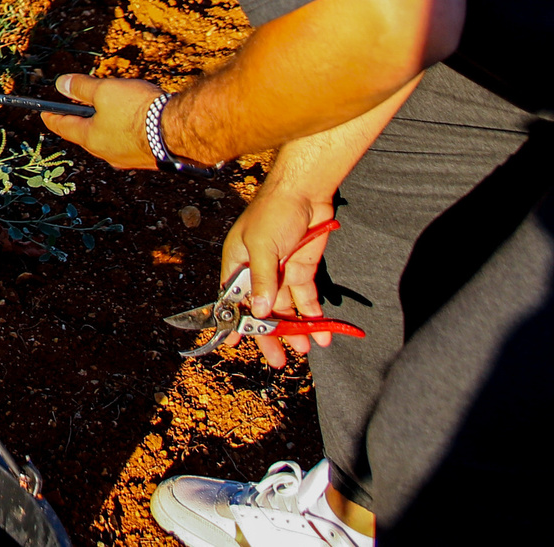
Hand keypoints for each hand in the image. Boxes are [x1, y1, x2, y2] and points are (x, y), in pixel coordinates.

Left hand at [41, 74, 161, 168]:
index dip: (52, 117)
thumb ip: (81, 87)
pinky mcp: (148, 159)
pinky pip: (129, 142)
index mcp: (91, 139)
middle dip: (81, 119)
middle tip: (76, 106)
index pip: (63, 127)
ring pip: (109, 138)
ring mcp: (128, 159)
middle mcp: (107, 154)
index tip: (44, 113)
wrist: (179, 131)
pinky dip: (126, 130)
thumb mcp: (104, 90)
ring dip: (107, 123)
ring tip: (111, 107)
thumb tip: (61, 84)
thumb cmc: (138, 110)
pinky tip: (136, 118)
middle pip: (87, 134)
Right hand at [220, 176, 340, 368]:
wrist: (305, 193)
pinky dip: (313, 315)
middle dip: (269, 334)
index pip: (232, 298)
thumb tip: (261, 312)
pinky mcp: (302, 271)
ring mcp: (280, 273)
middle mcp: (257, 272)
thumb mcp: (262, 246)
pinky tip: (321, 332)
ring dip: (294, 329)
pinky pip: (306, 299)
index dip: (234, 321)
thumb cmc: (273, 213)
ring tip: (304, 349)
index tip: (235, 344)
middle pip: (261, 310)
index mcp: (237, 263)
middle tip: (279, 360)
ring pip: (285, 308)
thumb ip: (262, 280)